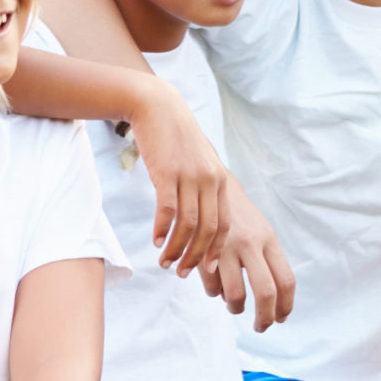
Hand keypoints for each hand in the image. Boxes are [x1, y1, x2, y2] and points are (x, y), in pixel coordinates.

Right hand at [124, 79, 230, 274]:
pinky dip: (163, 229)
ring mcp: (190, 176)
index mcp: (220, 180)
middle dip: (196, 256)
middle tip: (182, 273)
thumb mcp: (197, 163)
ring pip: (188, 223)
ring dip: (176, 248)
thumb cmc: (175, 140)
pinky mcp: (167, 172)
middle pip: (208, 229)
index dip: (215, 249)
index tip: (206, 269)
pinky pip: (167, 209)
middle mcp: (210, 180)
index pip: (223, 224)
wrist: (157, 107)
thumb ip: (200, 188)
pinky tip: (156, 241)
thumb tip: (198, 218)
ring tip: (165, 263)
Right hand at [202, 177, 297, 330]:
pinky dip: (215, 294)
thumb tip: (274, 301)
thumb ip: (269, 261)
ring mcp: (226, 249)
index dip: (285, 305)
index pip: (286, 280)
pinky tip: (217, 290)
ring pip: (235, 295)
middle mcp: (251, 245)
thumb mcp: (261, 233)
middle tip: (261, 327)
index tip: (281, 318)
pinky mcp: (203, 253)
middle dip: (265, 317)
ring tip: (235, 306)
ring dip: (235, 308)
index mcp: (269, 240)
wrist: (211, 188)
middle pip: (266, 292)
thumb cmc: (241, 218)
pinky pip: (212, 288)